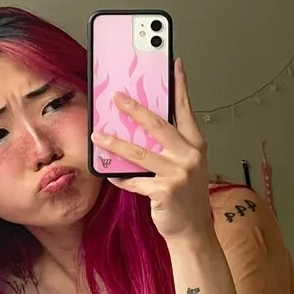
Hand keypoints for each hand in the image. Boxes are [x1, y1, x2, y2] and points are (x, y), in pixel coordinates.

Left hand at [91, 57, 212, 242]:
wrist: (193, 230)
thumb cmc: (187, 195)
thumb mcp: (186, 164)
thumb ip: (171, 144)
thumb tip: (143, 124)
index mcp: (196, 144)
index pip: (185, 108)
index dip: (180, 85)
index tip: (175, 63)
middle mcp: (189, 155)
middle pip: (157, 125)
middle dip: (135, 109)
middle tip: (117, 98)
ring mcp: (178, 173)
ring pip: (139, 152)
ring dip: (115, 142)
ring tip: (97, 135)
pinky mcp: (163, 191)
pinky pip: (134, 180)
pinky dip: (121, 178)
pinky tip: (112, 174)